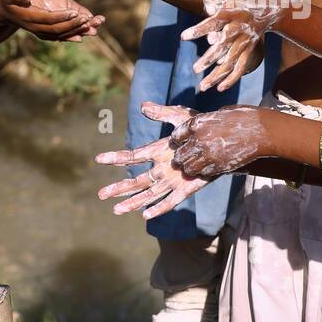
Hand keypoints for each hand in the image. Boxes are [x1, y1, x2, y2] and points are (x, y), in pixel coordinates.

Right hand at [0, 0, 103, 41]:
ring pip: (62, 34)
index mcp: (30, 18)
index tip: (75, 12)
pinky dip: (73, 35)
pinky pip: (61, 36)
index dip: (62, 16)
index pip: (49, 19)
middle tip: (89, 19)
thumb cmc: (7, 0)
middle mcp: (37, 28)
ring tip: (94, 26)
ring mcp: (41, 32)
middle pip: (58, 29)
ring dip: (78, 31)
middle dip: (75, 25)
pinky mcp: (45, 33)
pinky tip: (85, 34)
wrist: (5, 12)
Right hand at [94, 103, 207, 219]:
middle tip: (100, 194)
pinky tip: (146, 215)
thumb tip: (143, 106)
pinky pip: (170, 201)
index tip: (98, 158)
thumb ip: (162, 113)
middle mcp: (162, 168)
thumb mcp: (180, 117)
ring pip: (148, 194)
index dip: (116, 157)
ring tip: (116, 210)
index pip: (133, 156)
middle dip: (118, 188)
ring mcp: (173, 180)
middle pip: (136, 181)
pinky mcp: (186, 188)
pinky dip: (159, 208)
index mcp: (158, 151)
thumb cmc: (200, 128)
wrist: (223, 142)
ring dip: (132, 202)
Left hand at [166, 104, 268, 177]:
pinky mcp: (219, 166)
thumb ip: (207, 121)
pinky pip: (203, 173)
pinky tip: (210, 166)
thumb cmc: (244, 117)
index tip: (181, 142)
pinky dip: (204, 172)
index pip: (176, 135)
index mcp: (198, 123)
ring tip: (196, 164)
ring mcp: (209, 155)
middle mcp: (199, 139)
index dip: (178, 140)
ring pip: (188, 168)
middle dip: (181, 156)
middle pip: (179, 155)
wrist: (262, 131)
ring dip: (190, 167)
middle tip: (186, 157)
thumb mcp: (221, 113)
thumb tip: (201, 127)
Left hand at [180, 0, 298, 91]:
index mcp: (234, 13)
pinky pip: (241, 67)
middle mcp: (239, 29)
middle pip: (223, 47)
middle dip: (209, 59)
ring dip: (217, 76)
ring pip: (231, 62)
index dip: (199, 30)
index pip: (213, 23)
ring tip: (202, 87)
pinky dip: (232, 78)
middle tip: (195, 69)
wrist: (279, 6)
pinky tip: (220, 88)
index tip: (183, 37)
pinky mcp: (250, 49)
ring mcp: (246, 41)